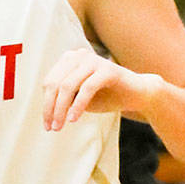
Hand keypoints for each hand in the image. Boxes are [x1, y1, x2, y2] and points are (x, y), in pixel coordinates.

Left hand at [41, 47, 161, 131]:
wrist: (138, 95)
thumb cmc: (106, 97)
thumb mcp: (78, 99)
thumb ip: (62, 100)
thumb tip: (46, 110)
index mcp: (69, 60)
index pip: (49, 82)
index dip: (46, 104)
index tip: (47, 124)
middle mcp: (79, 55)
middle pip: (55, 84)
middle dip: (51, 108)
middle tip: (52, 128)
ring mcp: (94, 60)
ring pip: (68, 86)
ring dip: (62, 109)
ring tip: (60, 126)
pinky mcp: (108, 69)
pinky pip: (87, 88)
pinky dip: (78, 105)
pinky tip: (74, 119)